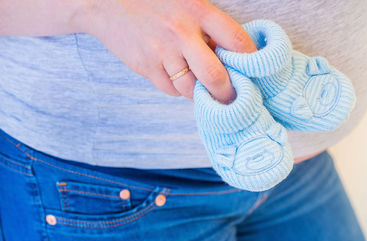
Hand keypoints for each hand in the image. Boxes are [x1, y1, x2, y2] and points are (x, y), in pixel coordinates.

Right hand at [75, 0, 256, 102]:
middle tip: (233, 98)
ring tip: (204, 90)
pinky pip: (170, 89)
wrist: (106, 3)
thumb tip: (229, 54)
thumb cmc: (152, 2)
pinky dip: (178, 89)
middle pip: (214, 75)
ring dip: (200, 93)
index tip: (255, 70)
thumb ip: (207, 25)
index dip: (251, 59)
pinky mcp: (146, 67)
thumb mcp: (185, 2)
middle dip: (227, 92)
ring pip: (191, 88)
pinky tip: (176, 77)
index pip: (235, 39)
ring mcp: (162, 52)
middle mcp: (181, 32)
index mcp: (197, 10)